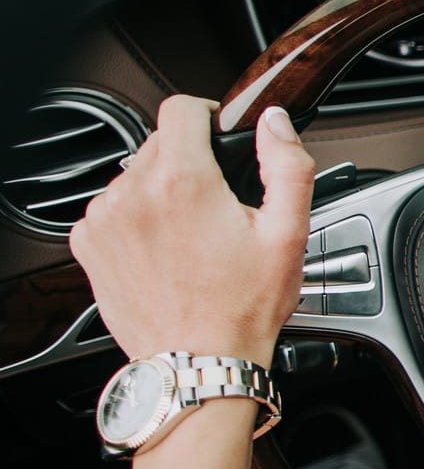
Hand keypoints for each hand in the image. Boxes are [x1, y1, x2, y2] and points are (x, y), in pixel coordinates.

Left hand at [69, 97, 315, 368]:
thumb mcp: (289, 233)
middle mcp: (133, 194)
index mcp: (183, 181)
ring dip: (161, 190)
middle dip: (191, 162)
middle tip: (219, 205)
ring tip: (192, 233)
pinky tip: (166, 248)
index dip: (207, 116)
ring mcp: (104, 220)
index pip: (180, 109)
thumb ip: (287, 165)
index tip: (220, 138)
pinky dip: (137, 217)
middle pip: (159, 143)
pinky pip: (113, 207)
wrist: (198, 359)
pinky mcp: (88, 244)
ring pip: (135, 175)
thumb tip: (274, 123)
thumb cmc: (243, 306)